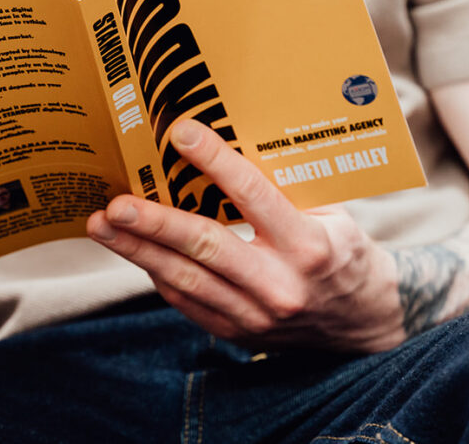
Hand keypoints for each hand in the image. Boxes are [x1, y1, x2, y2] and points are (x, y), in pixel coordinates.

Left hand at [87, 119, 404, 351]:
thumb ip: (282, 190)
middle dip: (155, 223)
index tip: (182, 134)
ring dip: (138, 250)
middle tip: (116, 203)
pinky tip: (132, 248)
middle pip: (205, 247)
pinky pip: (187, 301)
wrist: (364, 322)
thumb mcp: (329, 214)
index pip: (253, 195)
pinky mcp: (238, 333)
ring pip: (185, 279)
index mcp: (308, 245)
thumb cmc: (342, 253)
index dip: (216, 162)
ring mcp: (256, 316)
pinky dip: (156, 273)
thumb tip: (225, 147)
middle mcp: (280, 284)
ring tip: (103, 225)